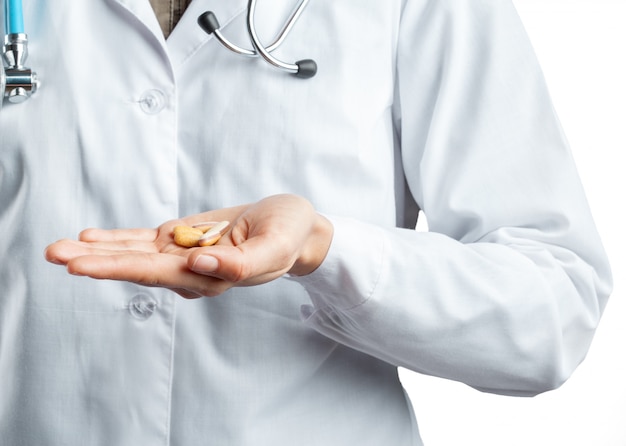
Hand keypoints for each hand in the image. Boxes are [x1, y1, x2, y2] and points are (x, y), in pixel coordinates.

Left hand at [44, 194, 333, 298]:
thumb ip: (241, 263)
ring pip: (135, 254)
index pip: (160, 274)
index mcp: (214, 278)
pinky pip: (146, 241)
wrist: (293, 226)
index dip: (122, 268)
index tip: (87, 263)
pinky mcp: (183, 240)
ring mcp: (185, 256)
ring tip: (58, 249)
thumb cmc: (288, 235)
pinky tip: (90, 238)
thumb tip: (198, 265)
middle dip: (97, 263)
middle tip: (57, 256)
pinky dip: (118, 240)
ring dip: (97, 252)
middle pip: (138, 267)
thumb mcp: (275, 247)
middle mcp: (193, 271)